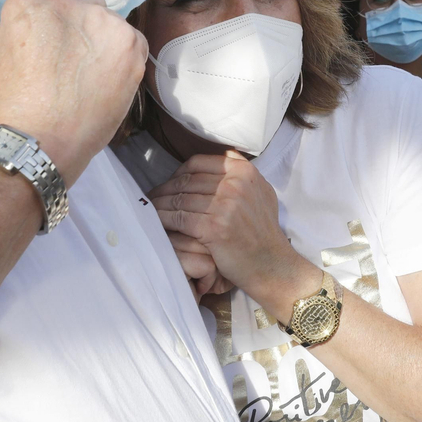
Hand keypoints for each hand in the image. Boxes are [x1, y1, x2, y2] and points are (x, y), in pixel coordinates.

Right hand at [0, 0, 147, 185]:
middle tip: (68, 57)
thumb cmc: (18, 99)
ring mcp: (105, 21)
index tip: (60, 8)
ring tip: (84, 77)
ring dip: (103, 39)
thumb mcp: (10, 39)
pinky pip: (131, 39)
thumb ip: (38, 10)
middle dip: (81, 19)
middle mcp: (70, 0)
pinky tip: (102, 82)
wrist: (40, 142)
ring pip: (111, 19)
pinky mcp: (131, 44)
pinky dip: (122, 56)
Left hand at [151, 151, 315, 319]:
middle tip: (150, 198)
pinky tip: (155, 223)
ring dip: (160, 205)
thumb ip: (242, 174)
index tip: (168, 184)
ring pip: (179, 199)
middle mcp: (235, 183)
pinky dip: (163, 220)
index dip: (177, 173)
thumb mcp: (261, 193)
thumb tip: (222, 156)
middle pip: (185, 181)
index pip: (198, 163)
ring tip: (149, 210)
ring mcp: (225, 204)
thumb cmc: (264, 233)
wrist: (272, 265)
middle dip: (164, 190)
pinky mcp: (213, 227)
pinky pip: (178, 218)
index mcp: (243, 171)